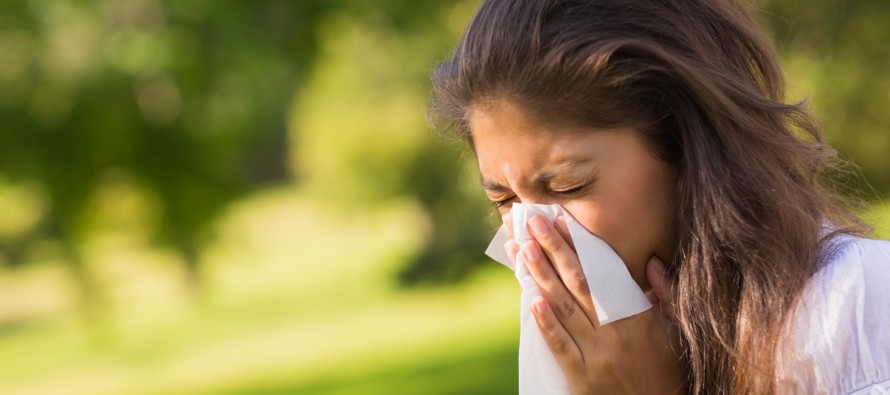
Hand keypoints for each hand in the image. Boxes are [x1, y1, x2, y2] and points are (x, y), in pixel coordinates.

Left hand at [505, 214, 684, 393]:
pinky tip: (531, 300)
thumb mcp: (676, 332)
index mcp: (639, 318)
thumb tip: (652, 262)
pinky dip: (545, 323)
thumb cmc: (668, 372)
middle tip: (532, 222)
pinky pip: (560, 346)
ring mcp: (597, 356)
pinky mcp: (581, 379)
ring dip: (541, 276)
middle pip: (579, 283)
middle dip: (554, 249)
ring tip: (524, 249)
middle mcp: (615, 333)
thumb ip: (666, 295)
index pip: (604, 274)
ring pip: (564, 308)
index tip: (562, 222)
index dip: (580, 247)